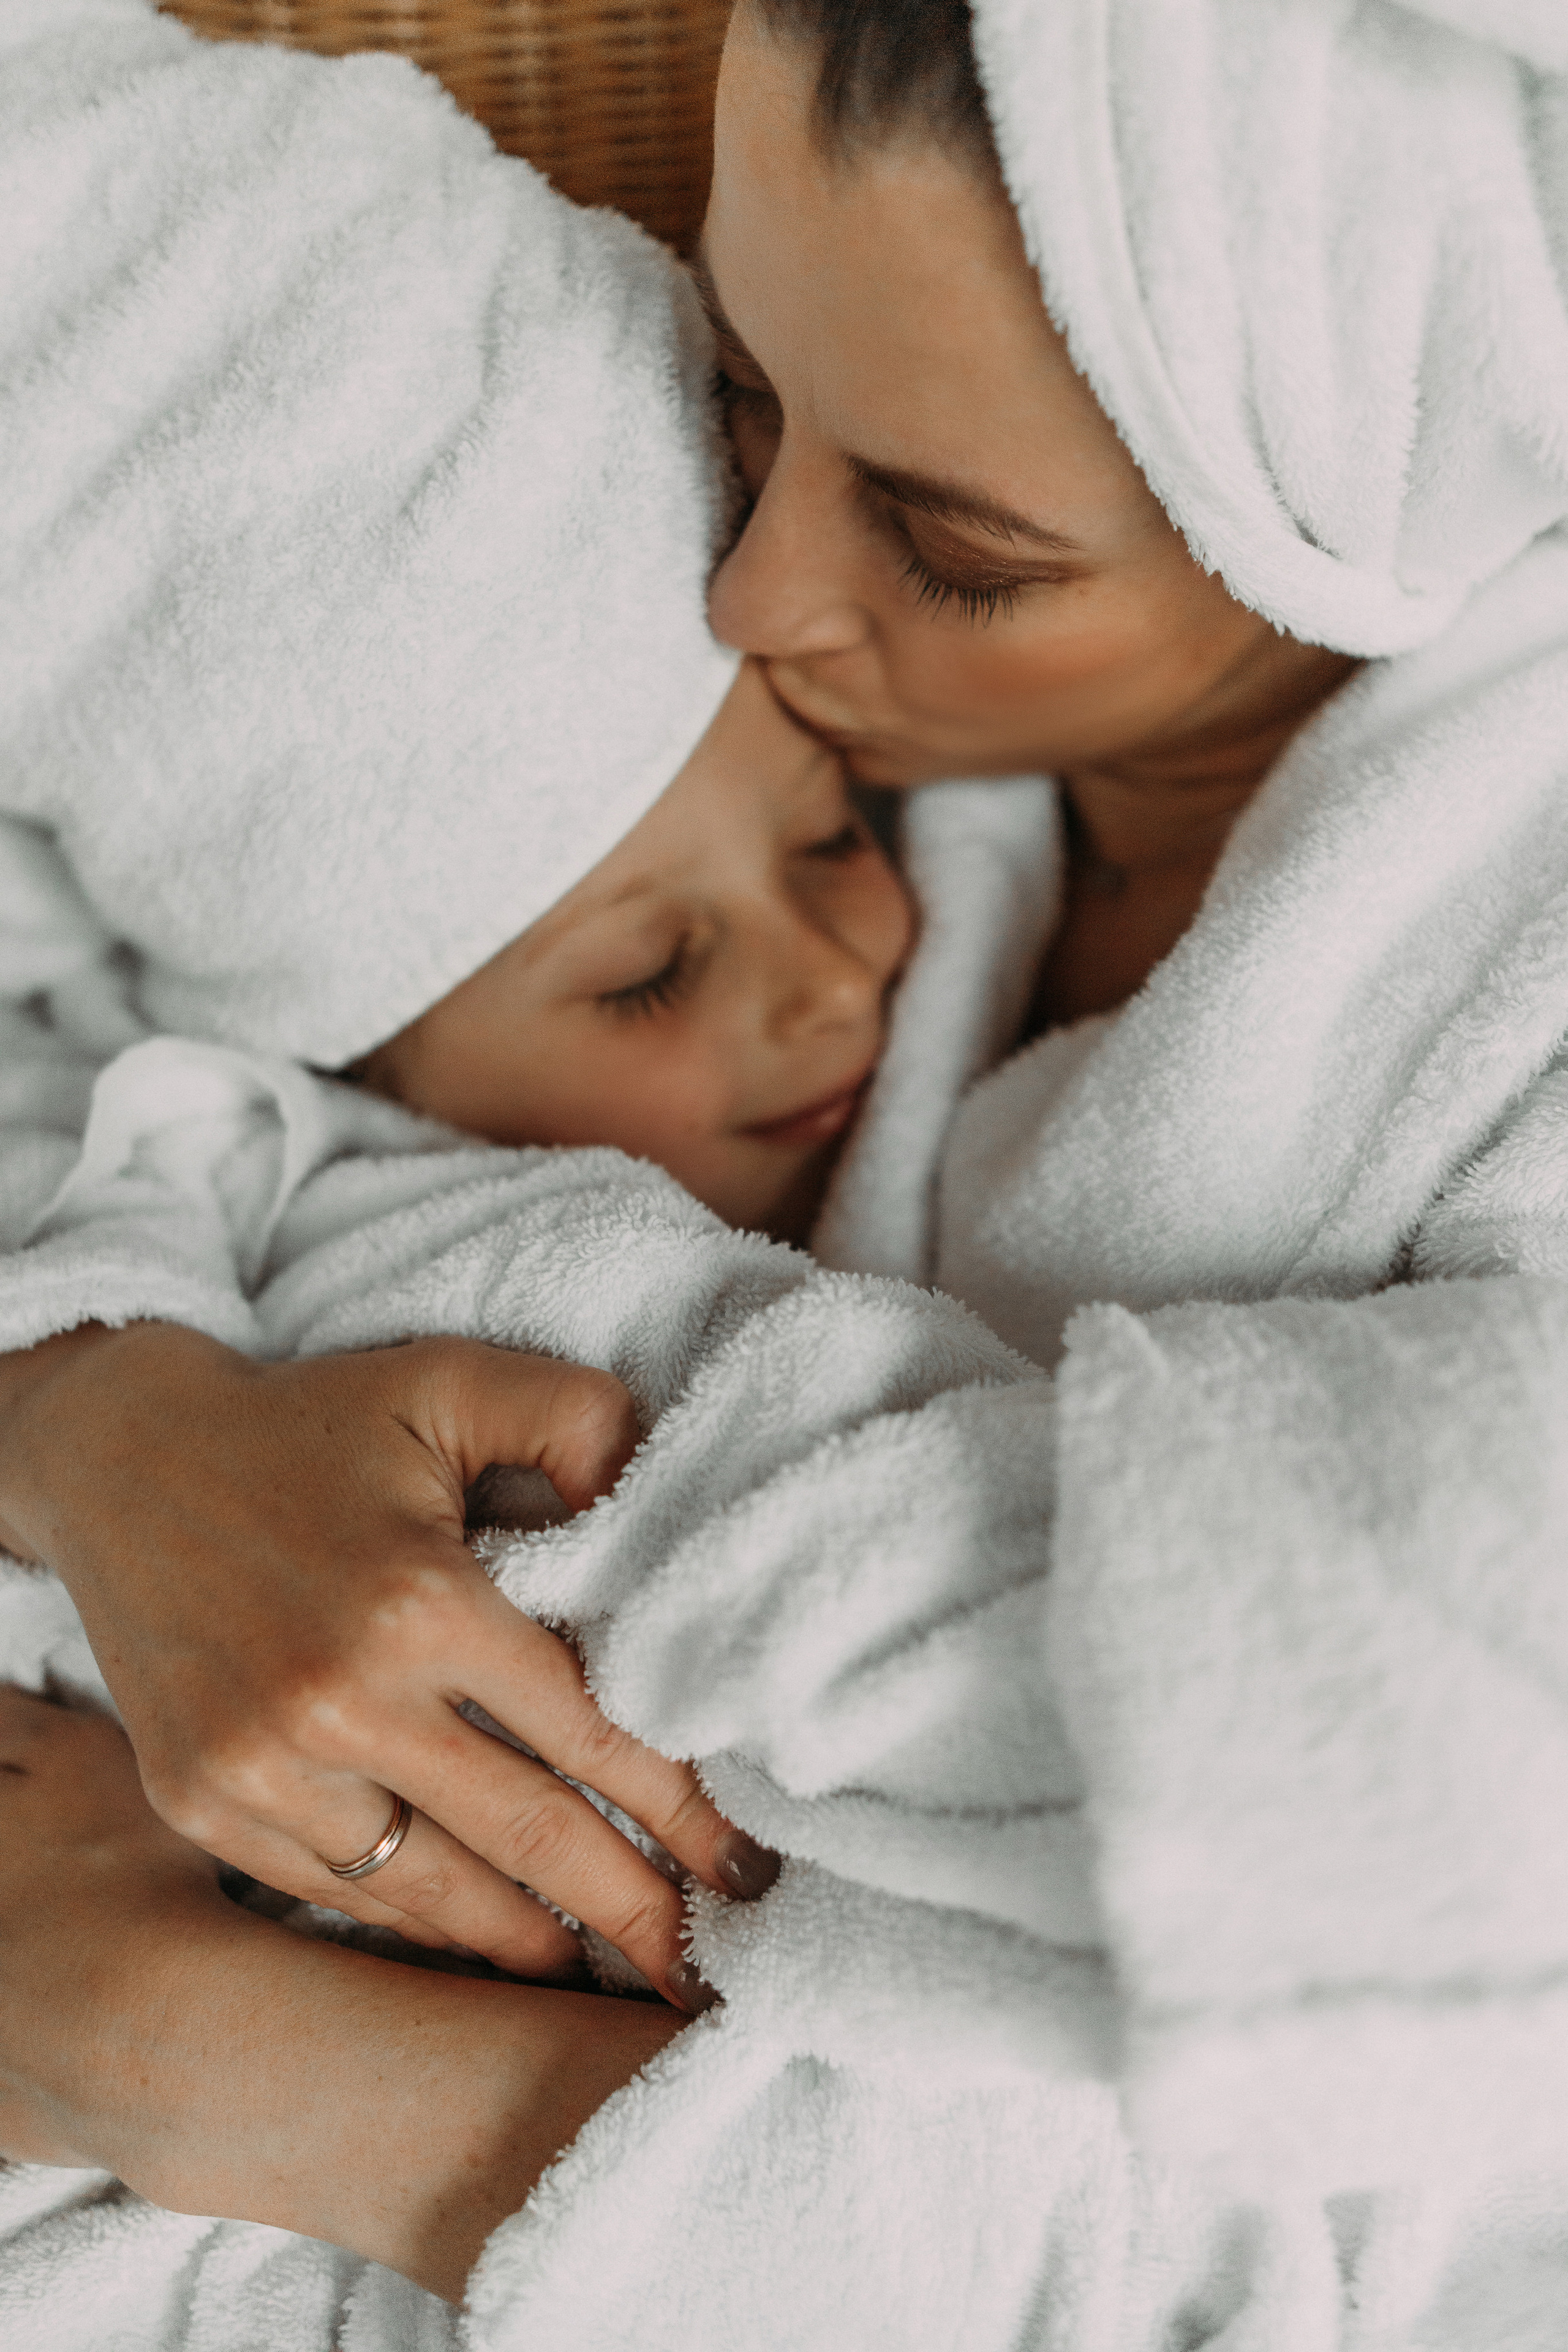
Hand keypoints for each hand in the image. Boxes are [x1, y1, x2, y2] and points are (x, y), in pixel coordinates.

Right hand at [0, 1324, 777, 2003]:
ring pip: (433, 1889)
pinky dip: (423, 1924)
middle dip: (632, 1910)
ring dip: (534, 1941)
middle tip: (704, 1966)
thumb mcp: (451, 1380)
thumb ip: (575, 1420)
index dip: (682, 1807)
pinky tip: (487, 1938)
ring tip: (611, 1972)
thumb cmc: (310, 1421)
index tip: (747, 1866)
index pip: (590, 1731)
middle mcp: (338, 1701)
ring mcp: (260, 1766)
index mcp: (418, 1601)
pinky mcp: (203, 1802)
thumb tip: (668, 1503)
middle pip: (528, 1835)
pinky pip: (338, 1889)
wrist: (123, 1458)